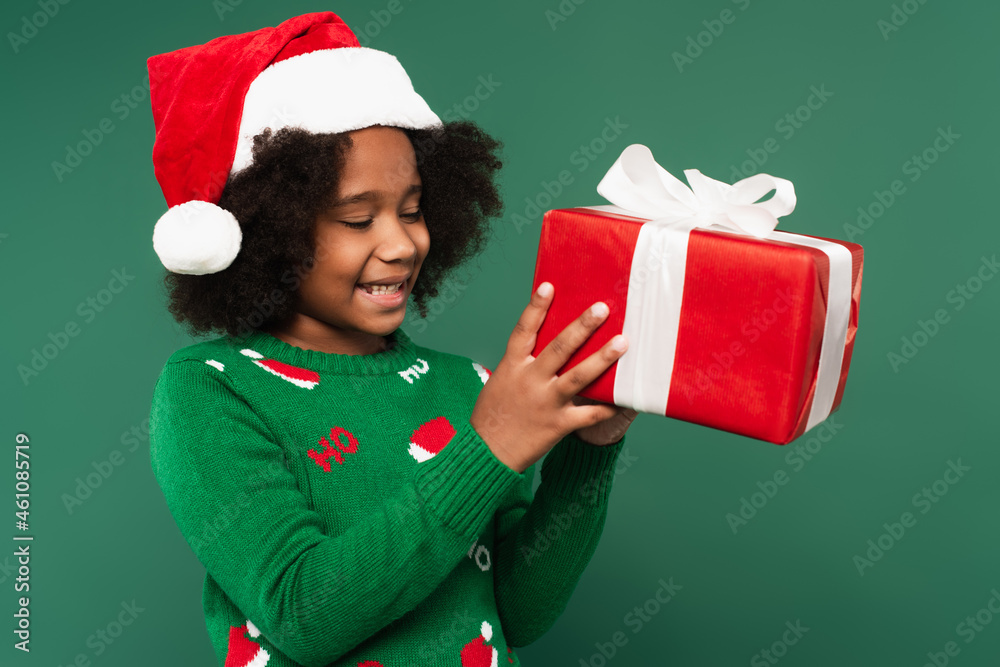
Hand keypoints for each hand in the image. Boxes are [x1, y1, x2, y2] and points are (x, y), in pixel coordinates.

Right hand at [470, 282, 628, 473]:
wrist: (487, 453)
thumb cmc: (493, 415)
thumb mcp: (500, 381)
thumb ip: (521, 363)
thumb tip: (542, 340)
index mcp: (511, 367)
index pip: (524, 330)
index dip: (536, 307)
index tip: (549, 286)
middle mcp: (529, 381)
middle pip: (559, 347)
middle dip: (582, 326)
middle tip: (602, 308)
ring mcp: (545, 403)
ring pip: (578, 377)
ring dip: (602, 358)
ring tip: (622, 342)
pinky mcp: (558, 425)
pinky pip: (589, 414)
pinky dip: (608, 406)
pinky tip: (625, 397)